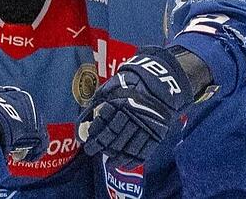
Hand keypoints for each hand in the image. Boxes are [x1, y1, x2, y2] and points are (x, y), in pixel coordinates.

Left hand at [76, 47, 192, 169]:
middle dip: (100, 146)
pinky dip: (134, 160)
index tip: (87, 140)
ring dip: (117, 157)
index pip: (104, 121)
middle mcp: (132, 115)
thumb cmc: (132, 84)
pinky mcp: (157, 133)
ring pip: (129, 146)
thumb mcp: (113, 85)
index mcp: (120, 101)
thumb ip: (99, 100)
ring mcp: (146, 125)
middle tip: (91, 151)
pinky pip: (145, 151)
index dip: (95, 133)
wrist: (161, 82)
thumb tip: (84, 117)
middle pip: (114, 135)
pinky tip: (125, 164)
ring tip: (109, 163)